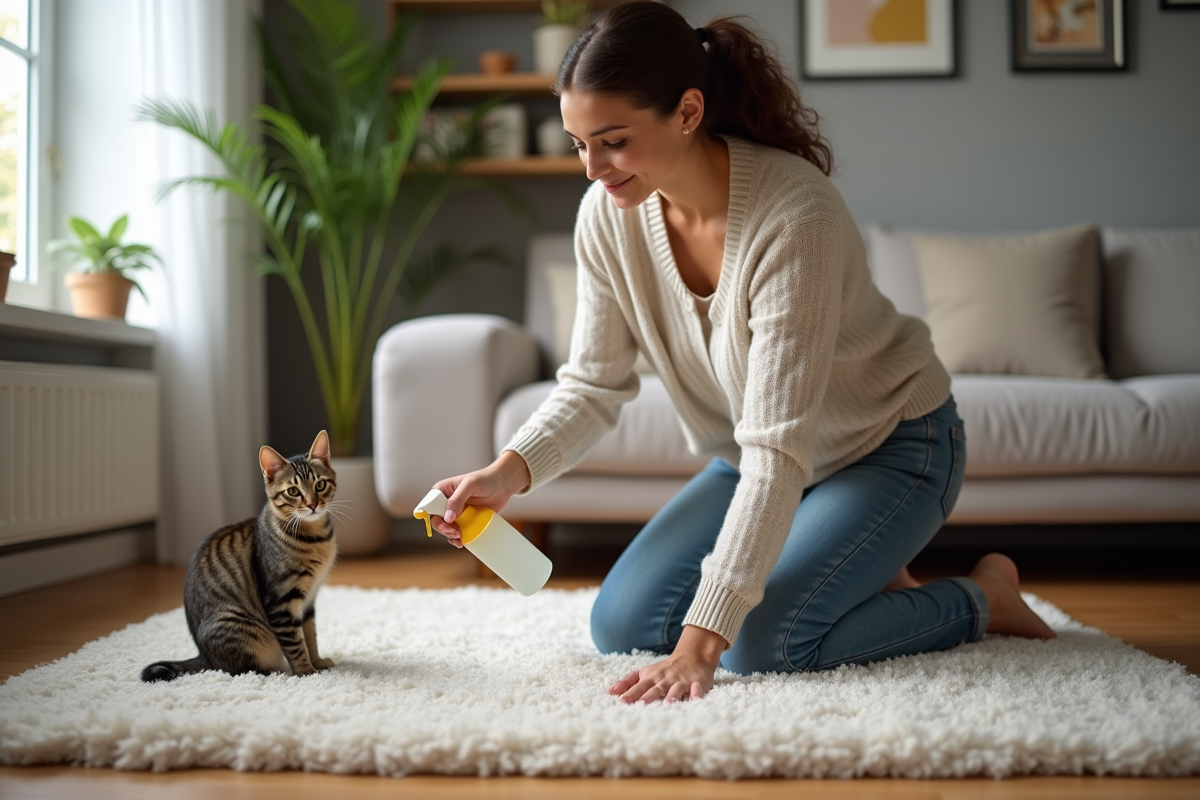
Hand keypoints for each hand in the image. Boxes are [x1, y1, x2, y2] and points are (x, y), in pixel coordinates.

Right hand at [429, 450, 530, 547]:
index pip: (429, 506)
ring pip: (446, 528)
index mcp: (442, 491)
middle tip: (456, 532)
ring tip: (460, 538)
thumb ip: (457, 499)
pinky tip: (462, 541)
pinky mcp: (465, 520)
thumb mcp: (470, 485)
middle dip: (443, 529)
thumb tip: (447, 518)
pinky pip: (457, 532)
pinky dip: (457, 538)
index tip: (444, 523)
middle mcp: (446, 502)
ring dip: (450, 536)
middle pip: (436, 520)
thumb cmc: (486, 479)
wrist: (503, 485)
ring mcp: (456, 513)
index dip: (432, 516)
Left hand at [608, 625, 725, 702]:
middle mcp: (665, 680)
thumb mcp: (645, 673)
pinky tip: (695, 699)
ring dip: (672, 696)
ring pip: (675, 689)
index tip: (621, 701)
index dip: (631, 693)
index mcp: (652, 678)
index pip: (639, 686)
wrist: (691, 656)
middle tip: (640, 705)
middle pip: (656, 689)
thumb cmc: (664, 669)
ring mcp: (681, 681)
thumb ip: (628, 682)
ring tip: (667, 705)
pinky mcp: (696, 683)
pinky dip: (696, 693)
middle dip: (648, 697)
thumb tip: (609, 691)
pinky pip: (697, 688)